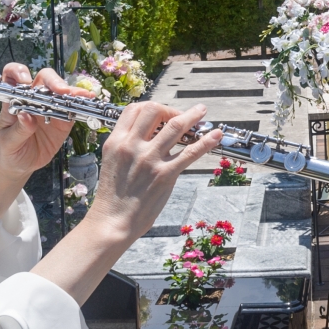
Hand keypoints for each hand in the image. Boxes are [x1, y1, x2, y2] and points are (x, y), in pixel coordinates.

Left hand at [0, 64, 88, 216]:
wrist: (20, 165)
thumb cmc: (9, 149)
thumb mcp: (8, 142)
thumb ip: (18, 130)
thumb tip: (26, 116)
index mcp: (15, 99)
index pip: (13, 75)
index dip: (18, 72)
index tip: (24, 81)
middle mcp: (34, 98)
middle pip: (44, 78)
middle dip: (54, 81)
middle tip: (61, 91)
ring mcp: (50, 107)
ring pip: (61, 91)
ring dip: (72, 91)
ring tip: (81, 96)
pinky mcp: (63, 120)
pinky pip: (72, 108)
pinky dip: (81, 104)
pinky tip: (87, 103)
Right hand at [28, 101, 225, 302]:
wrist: (112, 221)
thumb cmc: (112, 196)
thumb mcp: (112, 162)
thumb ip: (127, 146)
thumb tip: (147, 135)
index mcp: (116, 142)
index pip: (134, 109)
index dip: (152, 107)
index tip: (162, 113)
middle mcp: (132, 146)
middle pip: (154, 110)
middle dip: (170, 109)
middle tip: (180, 115)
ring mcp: (150, 160)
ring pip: (175, 126)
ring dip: (192, 116)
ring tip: (202, 112)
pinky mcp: (165, 175)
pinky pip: (190, 152)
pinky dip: (205, 141)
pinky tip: (216, 135)